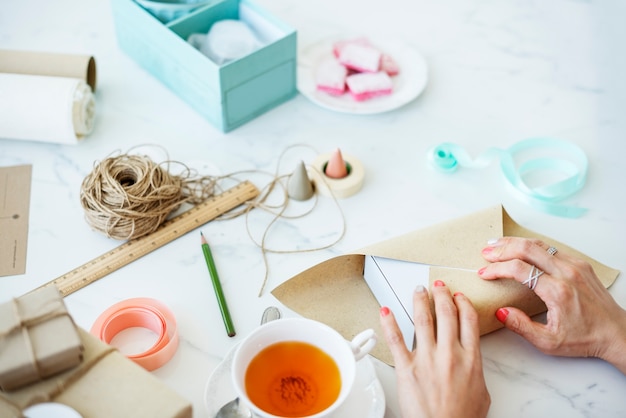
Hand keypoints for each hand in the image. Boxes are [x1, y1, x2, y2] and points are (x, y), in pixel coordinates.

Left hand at [379, 281, 489, 417]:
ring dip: (420, 301)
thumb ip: (475, 369)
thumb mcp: (482, 392)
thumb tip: (470, 360)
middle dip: (442, 295)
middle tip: (437, 285)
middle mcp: (449, 354)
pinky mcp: (406, 368)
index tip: (458, 296)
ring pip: (423, 320)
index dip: (462, 303)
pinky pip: (396, 339)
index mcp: (470, 359)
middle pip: (446, 314)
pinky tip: (385, 310)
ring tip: (418, 290)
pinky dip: (389, 322)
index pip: (468, 320)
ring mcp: (427, 359)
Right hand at [479, 236, 625, 373]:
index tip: (484, 273)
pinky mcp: (580, 264)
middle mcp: (567, 273)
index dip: (497, 269)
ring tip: (497, 244)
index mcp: (558, 291)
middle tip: (486, 252)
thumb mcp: (549, 342)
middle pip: (528, 249)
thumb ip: (521, 327)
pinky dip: (532, 246)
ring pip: (540, 244)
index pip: (519, 270)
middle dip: (502, 249)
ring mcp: (575, 266)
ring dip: (515, 243)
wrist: (617, 333)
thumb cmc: (585, 338)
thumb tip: (501, 311)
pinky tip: (521, 249)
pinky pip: (551, 249)